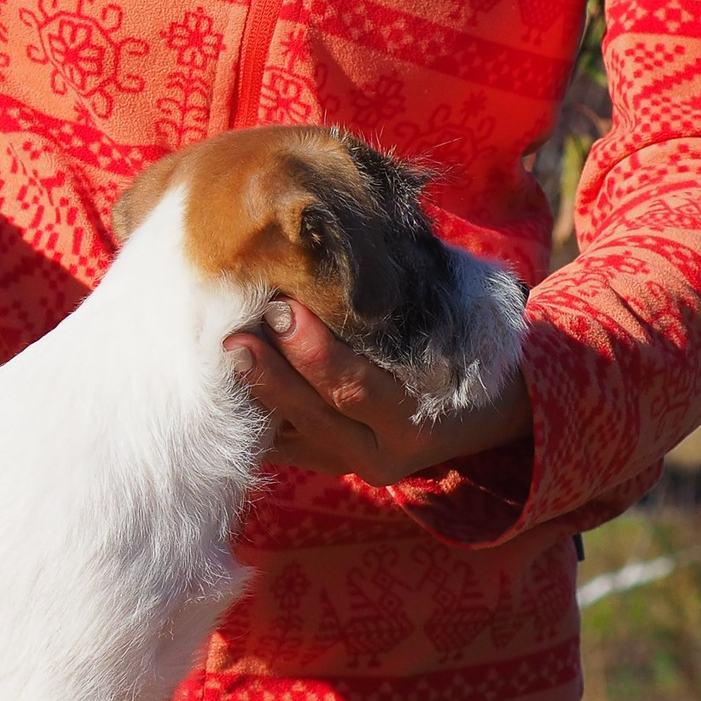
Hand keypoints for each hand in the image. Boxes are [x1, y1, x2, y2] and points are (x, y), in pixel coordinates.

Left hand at [228, 298, 529, 485]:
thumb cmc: (456, 343)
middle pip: (317, 412)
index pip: (358, 387)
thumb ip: (395, 298)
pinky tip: (219, 383)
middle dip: (271, 371)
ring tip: (221, 352)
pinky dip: (249, 414)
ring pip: (290, 434)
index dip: (316, 352)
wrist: (481, 410)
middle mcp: (383, 451)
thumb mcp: (441, 324)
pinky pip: (279, 445)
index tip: (282, 306)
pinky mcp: (322, 464)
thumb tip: (333, 236)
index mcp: (417, 415)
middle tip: (234, 333)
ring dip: (252, 390)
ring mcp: (349, 463)